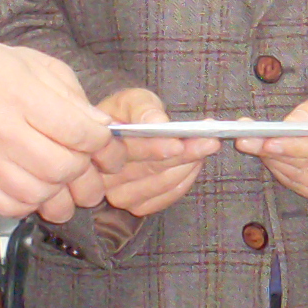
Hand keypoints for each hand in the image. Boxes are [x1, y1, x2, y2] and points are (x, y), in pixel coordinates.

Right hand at [0, 36, 115, 219]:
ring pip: (40, 195)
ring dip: (60, 192)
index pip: (80, 133)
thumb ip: (71, 96)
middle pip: (63, 169)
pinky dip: (30, 205)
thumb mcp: (33, 64)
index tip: (105, 141)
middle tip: (84, 161)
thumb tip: (101, 127)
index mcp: (22, 97)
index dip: (104, 142)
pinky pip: (10, 208)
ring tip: (62, 179)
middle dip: (84, 169)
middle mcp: (2, 132)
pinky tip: (33, 187)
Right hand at [94, 87, 214, 218]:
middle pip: (150, 169)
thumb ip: (143, 108)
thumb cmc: (126, 115)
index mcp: (98, 147)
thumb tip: (158, 122)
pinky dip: (186, 179)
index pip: (128, 150)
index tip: (180, 142)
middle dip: (184, 154)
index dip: (155, 147)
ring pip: (162, 184)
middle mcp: (103, 177)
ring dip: (189, 165)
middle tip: (209, 140)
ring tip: (205, 145)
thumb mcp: (132, 101)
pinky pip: (168, 197)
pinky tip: (194, 163)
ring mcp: (119, 195)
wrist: (124, 133)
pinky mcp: (137, 207)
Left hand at [237, 85, 307, 204]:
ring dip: (276, 164)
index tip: (267, 141)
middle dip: (276, 153)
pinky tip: (271, 158)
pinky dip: (284, 174)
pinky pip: (306, 188)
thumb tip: (290, 125)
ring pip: (305, 178)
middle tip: (247, 140)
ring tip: (254, 145)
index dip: (295, 146)